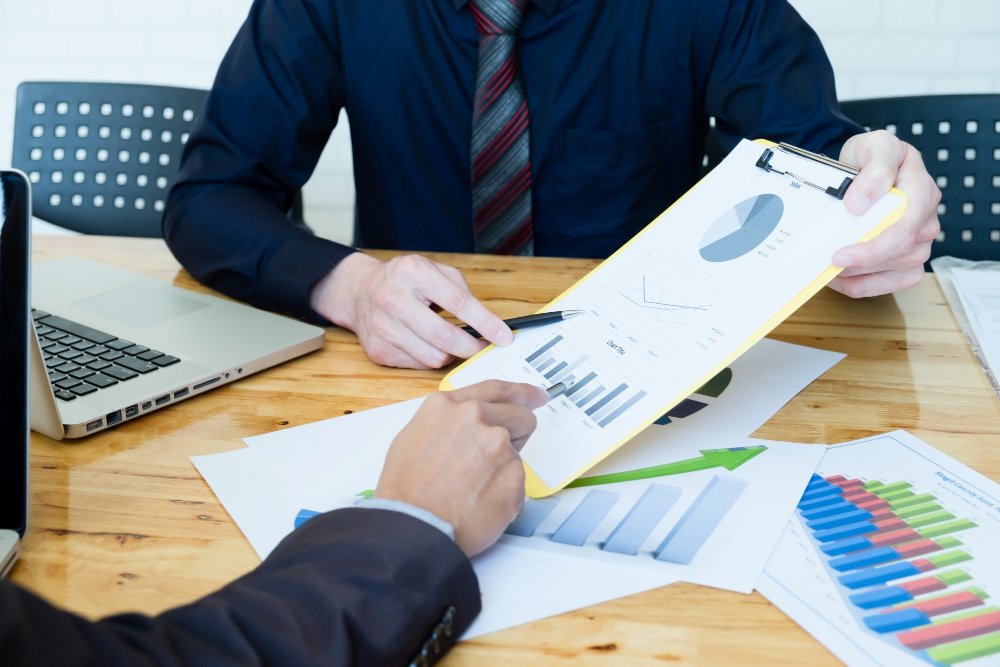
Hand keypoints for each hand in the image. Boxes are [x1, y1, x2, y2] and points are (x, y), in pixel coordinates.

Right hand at [309, 252, 513, 368]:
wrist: (359, 291)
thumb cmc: (404, 281)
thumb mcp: (433, 270)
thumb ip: (461, 291)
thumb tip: (488, 324)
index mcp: (412, 272)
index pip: (458, 302)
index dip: (485, 323)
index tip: (504, 337)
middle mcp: (393, 298)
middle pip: (445, 336)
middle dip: (472, 347)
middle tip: (483, 348)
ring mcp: (382, 327)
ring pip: (433, 356)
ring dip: (451, 354)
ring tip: (452, 343)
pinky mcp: (377, 350)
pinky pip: (417, 364)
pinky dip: (430, 358)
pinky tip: (427, 345)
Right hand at [375, 380, 547, 556]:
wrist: (413, 527)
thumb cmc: (406, 491)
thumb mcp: (415, 437)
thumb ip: (448, 423)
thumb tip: (470, 427)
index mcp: (448, 406)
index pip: (496, 389)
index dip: (522, 393)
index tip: (537, 396)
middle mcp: (476, 417)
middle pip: (521, 417)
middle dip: (517, 435)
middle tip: (496, 460)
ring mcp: (498, 445)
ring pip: (516, 455)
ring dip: (503, 470)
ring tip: (473, 491)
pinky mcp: (514, 474)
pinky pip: (518, 484)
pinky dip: (505, 495)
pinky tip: (480, 506)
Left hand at [829, 130, 940, 297]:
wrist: (865, 166)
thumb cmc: (872, 157)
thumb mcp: (874, 147)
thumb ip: (874, 172)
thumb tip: (859, 205)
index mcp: (922, 189)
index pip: (905, 226)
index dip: (873, 247)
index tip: (840, 255)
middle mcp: (925, 219)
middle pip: (901, 252)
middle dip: (861, 263)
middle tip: (827, 263)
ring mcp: (920, 241)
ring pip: (896, 270)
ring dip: (860, 275)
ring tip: (827, 268)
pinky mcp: (909, 259)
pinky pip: (893, 283)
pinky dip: (864, 286)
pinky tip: (839, 279)